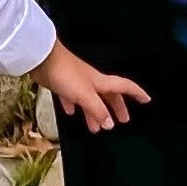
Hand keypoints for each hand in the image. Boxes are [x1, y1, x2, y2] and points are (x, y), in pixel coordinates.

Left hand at [35, 40, 149, 133]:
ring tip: (96, 127)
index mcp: (100, 82)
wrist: (41, 58)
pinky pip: (72, 97)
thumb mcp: (85, 95)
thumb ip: (97, 110)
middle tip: (123, 120)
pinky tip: (71, 112)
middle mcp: (91, 80)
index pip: (124, 87)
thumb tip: (109, 123)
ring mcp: (76, 81)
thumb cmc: (64, 72)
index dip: (136, 93)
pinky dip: (74, 105)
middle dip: (117, 107)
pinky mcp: (62, 82)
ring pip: (90, 99)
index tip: (146, 99)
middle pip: (109, 95)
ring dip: (95, 112)